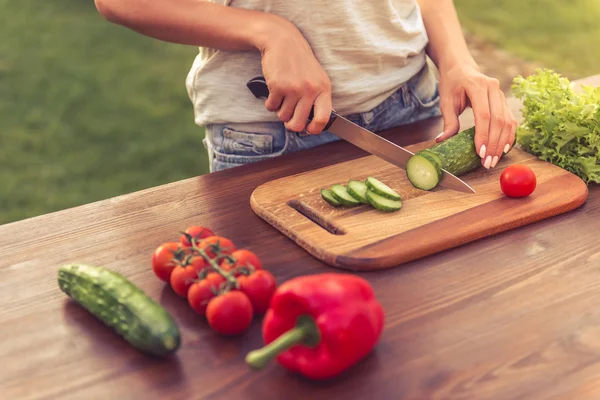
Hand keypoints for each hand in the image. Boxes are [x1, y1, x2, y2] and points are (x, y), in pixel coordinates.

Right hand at [257, 16, 331, 133]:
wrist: (283, 41)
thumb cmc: (299, 62)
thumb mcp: (316, 78)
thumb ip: (317, 98)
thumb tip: (312, 124)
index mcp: (323, 88)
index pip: (323, 119)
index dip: (314, 129)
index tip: (308, 130)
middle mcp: (310, 90)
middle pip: (298, 124)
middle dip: (291, 124)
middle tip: (288, 117)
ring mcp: (294, 88)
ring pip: (283, 117)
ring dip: (279, 110)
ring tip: (282, 97)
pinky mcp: (278, 86)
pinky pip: (271, 107)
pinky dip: (270, 102)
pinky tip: (274, 91)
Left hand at [435, 63, 516, 168]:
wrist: (461, 67)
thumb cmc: (452, 84)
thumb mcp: (446, 101)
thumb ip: (448, 121)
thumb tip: (443, 140)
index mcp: (478, 86)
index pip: (484, 115)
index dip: (483, 135)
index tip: (480, 153)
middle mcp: (494, 88)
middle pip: (499, 120)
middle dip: (494, 144)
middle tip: (487, 163)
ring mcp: (501, 94)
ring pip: (508, 121)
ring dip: (502, 143)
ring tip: (494, 160)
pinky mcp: (504, 101)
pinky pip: (511, 120)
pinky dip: (509, 136)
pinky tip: (504, 149)